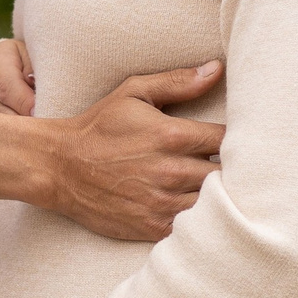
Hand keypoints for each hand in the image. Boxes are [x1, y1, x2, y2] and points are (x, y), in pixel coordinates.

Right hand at [38, 61, 223, 241]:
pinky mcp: (153, 227)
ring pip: (216, 204)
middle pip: (228, 175)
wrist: (58, 167)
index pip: (228, 139)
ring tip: (221, 187)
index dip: (239, 140)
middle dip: (234, 169)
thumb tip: (217, 69)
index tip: (238, 139)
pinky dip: (202, 219)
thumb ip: (178, 82)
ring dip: (221, 196)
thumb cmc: (98, 126)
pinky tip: (202, 210)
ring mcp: (163, 203)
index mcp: (172, 135)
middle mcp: (171, 171)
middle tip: (235, 165)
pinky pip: (194, 228)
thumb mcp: (133, 93)